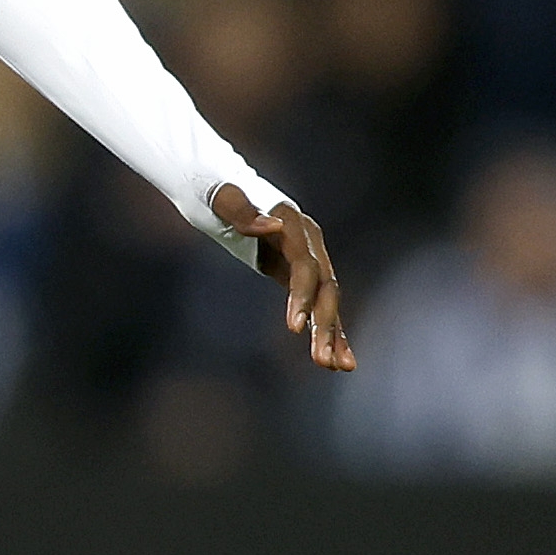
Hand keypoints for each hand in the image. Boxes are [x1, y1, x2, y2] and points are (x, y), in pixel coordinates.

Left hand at [212, 182, 354, 371]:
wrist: (219, 186)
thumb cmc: (216, 192)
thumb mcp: (222, 198)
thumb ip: (243, 212)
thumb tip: (271, 226)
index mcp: (293, 224)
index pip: (305, 266)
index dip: (302, 296)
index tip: (293, 328)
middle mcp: (309, 242)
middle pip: (325, 288)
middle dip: (325, 325)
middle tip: (321, 361)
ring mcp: (310, 258)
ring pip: (328, 301)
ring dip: (333, 335)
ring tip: (339, 367)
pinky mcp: (302, 275)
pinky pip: (318, 306)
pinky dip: (328, 331)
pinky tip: (336, 361)